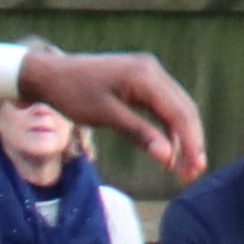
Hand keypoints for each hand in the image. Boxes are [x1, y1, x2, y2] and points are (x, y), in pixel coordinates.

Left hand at [20, 49, 206, 180]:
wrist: (48, 73)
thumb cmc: (71, 94)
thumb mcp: (105, 117)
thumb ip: (139, 134)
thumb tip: (168, 156)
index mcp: (146, 76)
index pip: (179, 113)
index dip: (190, 143)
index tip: (195, 169)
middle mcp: (153, 69)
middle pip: (184, 109)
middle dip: (191, 142)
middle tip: (192, 173)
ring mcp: (149, 72)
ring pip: (176, 107)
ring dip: (181, 136)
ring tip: (183, 167)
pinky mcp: (142, 78)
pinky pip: (162, 103)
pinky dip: (166, 125)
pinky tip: (168, 147)